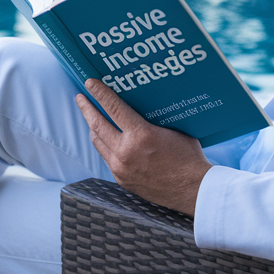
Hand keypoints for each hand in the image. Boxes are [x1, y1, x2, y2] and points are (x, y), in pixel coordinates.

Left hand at [76, 79, 212, 215]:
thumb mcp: (173, 129)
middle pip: (97, 125)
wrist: (193, 190)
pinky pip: (107, 157)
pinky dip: (104, 145)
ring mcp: (121, 168)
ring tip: (91, 117)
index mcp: (140, 135)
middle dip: (87, 108)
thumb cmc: (188, 156)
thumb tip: (141, 102)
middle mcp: (126, 152)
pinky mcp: (121, 179)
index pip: (112, 108)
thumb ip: (153, 118)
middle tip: (81, 97)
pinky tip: (106, 138)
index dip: (99, 93)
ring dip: (93, 127)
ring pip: (98, 142)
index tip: (89, 83)